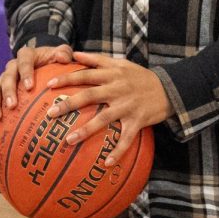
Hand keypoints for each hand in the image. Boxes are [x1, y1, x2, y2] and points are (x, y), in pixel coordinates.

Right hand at [0, 44, 73, 122]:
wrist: (42, 63)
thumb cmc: (53, 60)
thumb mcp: (60, 53)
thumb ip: (63, 53)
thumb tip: (63, 58)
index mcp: (26, 55)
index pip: (24, 61)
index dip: (26, 73)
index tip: (29, 87)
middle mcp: (12, 66)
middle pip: (7, 77)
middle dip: (8, 91)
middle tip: (12, 105)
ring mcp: (3, 78)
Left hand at [45, 52, 170, 168]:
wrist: (169, 88)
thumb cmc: (140, 76)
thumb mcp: (121, 63)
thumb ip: (97, 59)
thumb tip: (74, 53)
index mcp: (112, 74)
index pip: (85, 74)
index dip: (67, 79)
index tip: (49, 85)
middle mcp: (117, 89)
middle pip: (89, 95)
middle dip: (69, 104)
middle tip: (51, 113)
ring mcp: (127, 106)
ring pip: (103, 119)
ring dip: (85, 130)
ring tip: (68, 140)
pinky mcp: (137, 121)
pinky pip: (126, 139)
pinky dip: (117, 151)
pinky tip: (106, 163)